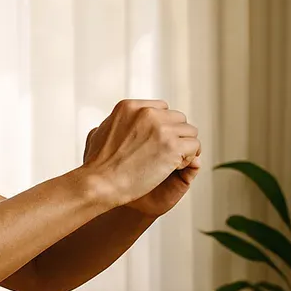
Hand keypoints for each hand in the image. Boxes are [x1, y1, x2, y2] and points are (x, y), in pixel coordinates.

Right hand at [81, 100, 200, 207]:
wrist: (99, 183)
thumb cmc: (97, 165)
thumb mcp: (99, 133)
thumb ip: (114, 123)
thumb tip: (119, 123)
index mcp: (131, 106)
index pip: (162, 108)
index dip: (163, 126)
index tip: (157, 142)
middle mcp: (148, 113)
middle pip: (179, 118)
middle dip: (175, 136)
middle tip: (165, 154)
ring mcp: (162, 128)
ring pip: (190, 132)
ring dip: (183, 147)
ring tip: (169, 162)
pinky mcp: (173, 146)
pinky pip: (194, 147)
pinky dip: (187, 158)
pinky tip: (172, 168)